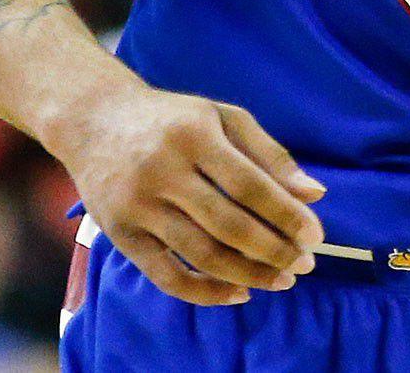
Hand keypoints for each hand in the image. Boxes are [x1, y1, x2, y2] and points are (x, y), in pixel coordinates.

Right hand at [48, 78, 325, 305]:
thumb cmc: (172, 119)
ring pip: (200, 253)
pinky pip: (165, 275)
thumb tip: (314, 194)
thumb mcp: (223, 118)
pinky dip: (204, 292)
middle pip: (227, 224)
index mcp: (194, 135)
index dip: (285, 214)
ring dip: (247, 273)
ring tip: (280, 281)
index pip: (249, 185)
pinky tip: (238, 293)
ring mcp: (137, 206)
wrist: (94, 119)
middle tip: (304, 265)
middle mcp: (162, 170)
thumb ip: (270, 154)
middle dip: (272, 249)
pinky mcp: (120, 234)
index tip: (314, 236)